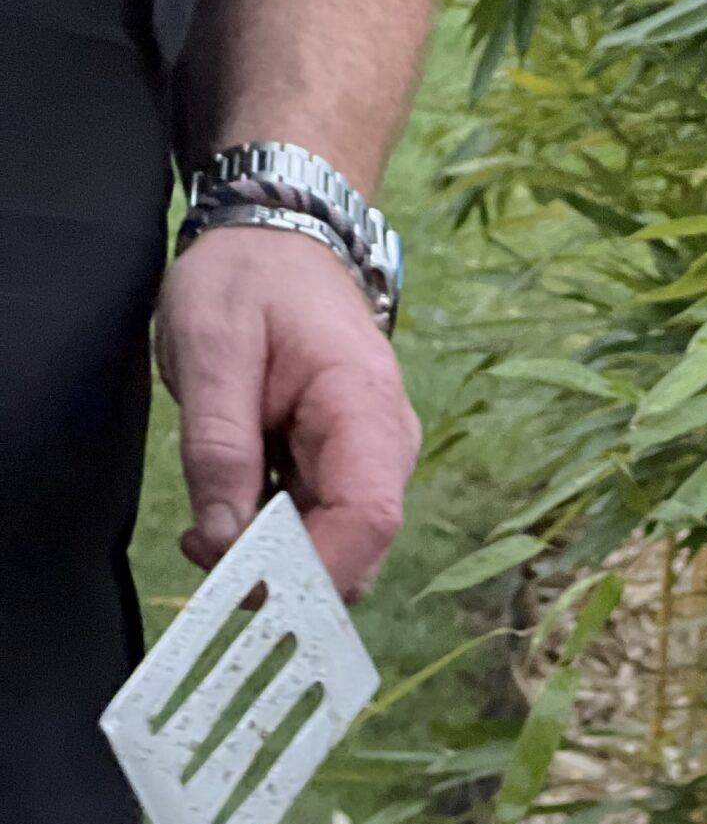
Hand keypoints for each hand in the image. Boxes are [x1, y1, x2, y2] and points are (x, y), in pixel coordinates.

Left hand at [155, 227, 421, 602]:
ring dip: (272, 560)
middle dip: (284, 574)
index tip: (246, 583)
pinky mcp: (347, 472)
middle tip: (203, 552)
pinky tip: (226, 515)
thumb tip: (224, 541)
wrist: (280, 240)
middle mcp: (385, 447)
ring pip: (338, 548)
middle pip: (357, 549)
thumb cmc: (249, 279)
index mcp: (363, 407)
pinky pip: (321, 529)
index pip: (368, 518)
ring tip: (205, 530)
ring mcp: (372, 463)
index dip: (316, 569)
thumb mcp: (213, 345)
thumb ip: (218, 445)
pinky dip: (273, 540)